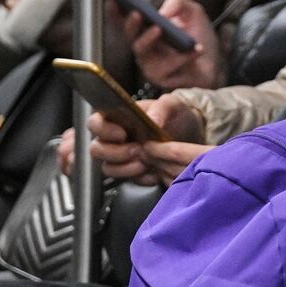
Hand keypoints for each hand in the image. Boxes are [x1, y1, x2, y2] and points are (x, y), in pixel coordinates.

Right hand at [58, 95, 207, 184]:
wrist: (191, 137)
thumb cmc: (177, 117)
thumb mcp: (173, 105)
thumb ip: (162, 107)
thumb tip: (152, 119)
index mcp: (118, 117)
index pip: (94, 123)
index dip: (103, 130)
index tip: (122, 134)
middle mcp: (114, 138)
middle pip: (96, 150)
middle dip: (116, 153)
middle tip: (138, 150)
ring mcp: (121, 157)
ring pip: (108, 168)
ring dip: (126, 168)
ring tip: (146, 161)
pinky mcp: (132, 172)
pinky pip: (127, 180)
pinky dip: (141, 178)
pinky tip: (154, 171)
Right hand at [126, 0, 224, 90]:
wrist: (216, 63)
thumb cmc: (198, 37)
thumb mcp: (191, 12)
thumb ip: (176, 4)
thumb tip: (162, 13)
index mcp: (146, 30)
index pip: (125, 21)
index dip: (115, 12)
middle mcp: (144, 48)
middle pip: (130, 37)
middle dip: (131, 24)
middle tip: (137, 13)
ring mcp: (151, 64)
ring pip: (142, 52)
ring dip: (149, 39)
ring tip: (159, 28)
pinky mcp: (162, 79)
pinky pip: (167, 67)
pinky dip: (183, 57)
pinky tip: (196, 48)